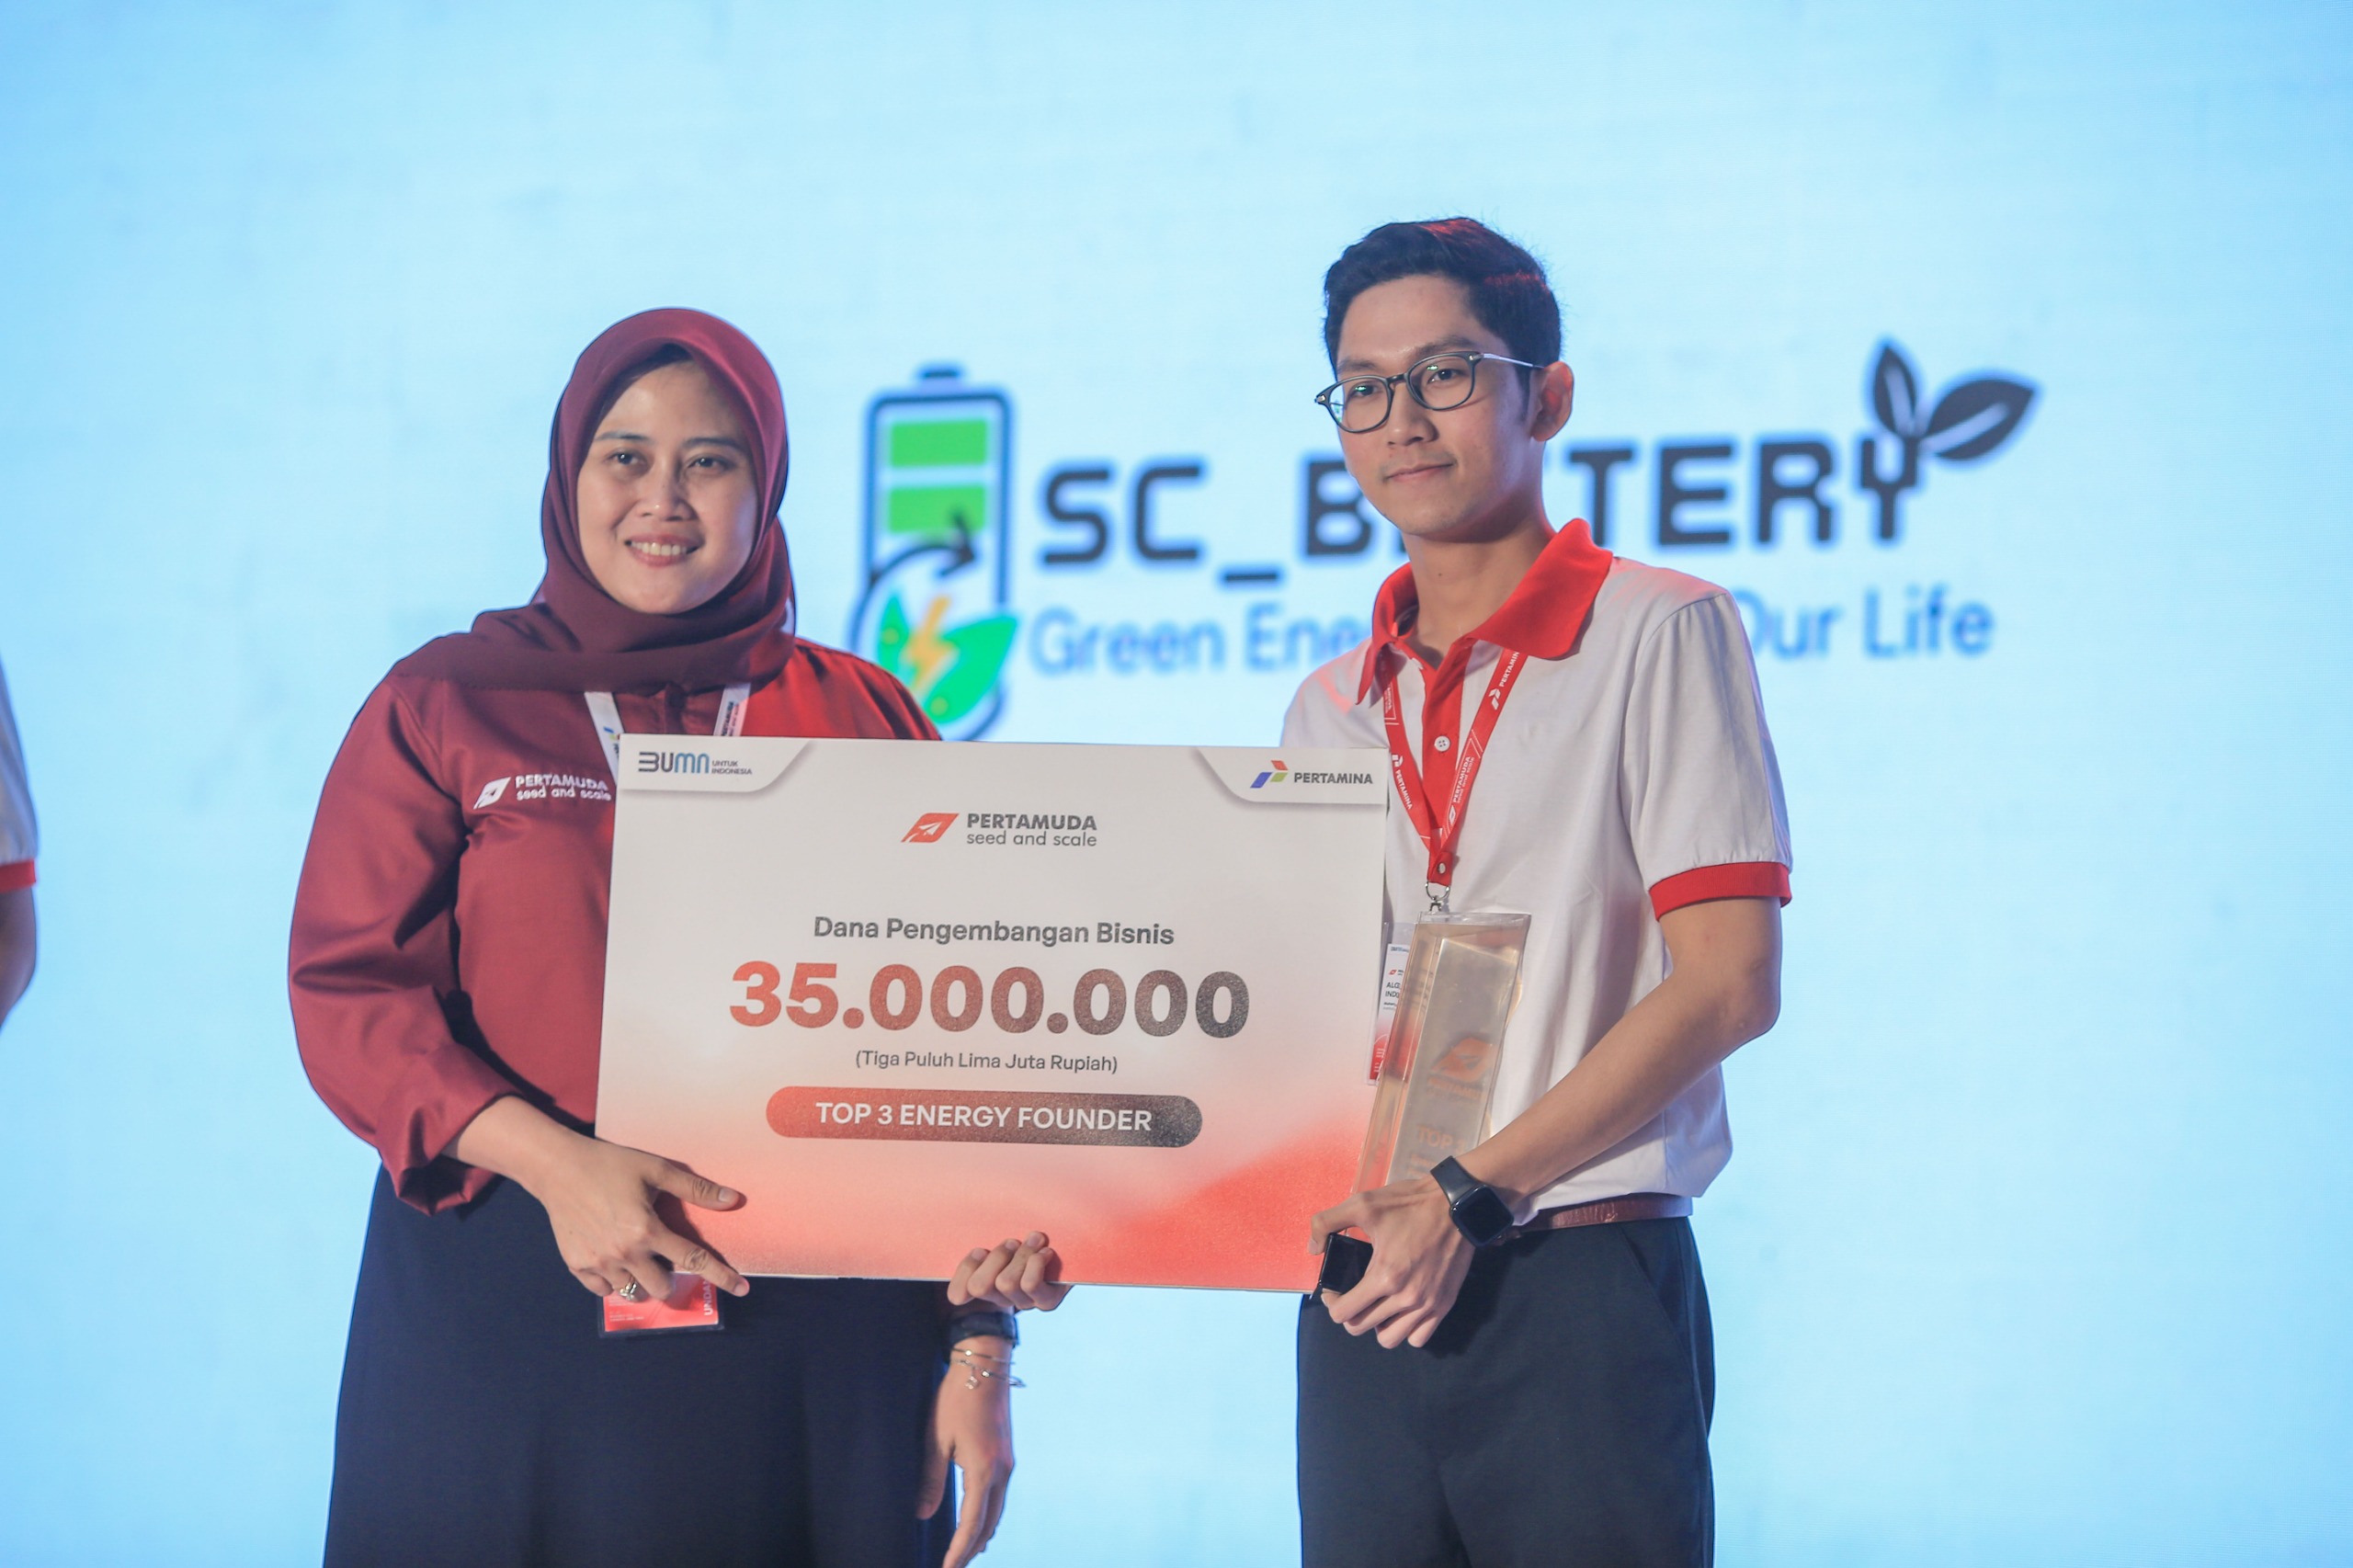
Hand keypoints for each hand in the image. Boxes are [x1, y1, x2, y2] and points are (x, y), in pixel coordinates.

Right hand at [531, 1132, 750, 1301]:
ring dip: (642, 1281)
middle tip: (664, 1259)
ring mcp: (598, 1263)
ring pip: (632, 1291)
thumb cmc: (609, 1165)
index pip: (693, 1261)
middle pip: (662, 1287)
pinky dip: (614, 1281)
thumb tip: (732, 1200)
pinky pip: (603, 1290)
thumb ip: (695, 1189)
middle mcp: (624, 1252)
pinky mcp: (576, 1265)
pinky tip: (614, 1260)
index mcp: (647, 1230)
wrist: (558, 1168)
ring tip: (638, 1258)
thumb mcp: (656, 1169)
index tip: (742, 1289)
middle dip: (671, 1279)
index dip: (721, 1276)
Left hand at [918, 1336, 1015, 1567]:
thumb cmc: (956, 1399)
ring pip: (997, 1510)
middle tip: (955, 1567)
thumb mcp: (936, 1439)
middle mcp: (1002, 1472)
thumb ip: (931, 1480)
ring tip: (968, 1552)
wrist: (984, 1366)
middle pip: (989, 1523)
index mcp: (984, 1471)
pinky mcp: (1007, 1454)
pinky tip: (981, 1520)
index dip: (959, 1550)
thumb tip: (922, 1514)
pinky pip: (1000, 1496)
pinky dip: (989, 1515)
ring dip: (983, 1533)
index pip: (972, 1524)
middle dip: (972, 1548)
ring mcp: (1008, 1463)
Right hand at [948, 1232, 1069, 1311]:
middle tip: (1013, 1243)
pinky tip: (1046, 1252)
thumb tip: (977, 1250)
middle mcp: (1003, 1300)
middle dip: (996, 1258)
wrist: (1076, 1245)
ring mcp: (1025, 1303)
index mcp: (986, 1286)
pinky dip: (1035, 1263)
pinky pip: (1030, 1284)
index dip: (967, 1269)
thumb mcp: (1006, 1237)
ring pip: (1006, 1282)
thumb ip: (986, 1244)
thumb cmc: (1033, 1236)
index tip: (981, 1249)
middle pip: (980, 1287)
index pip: (957, 1294)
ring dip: (1020, 1255)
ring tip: (1034, 1241)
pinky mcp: (1047, 1302)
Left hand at [1308, 1176, 1474, 1348]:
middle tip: (1353, 1295)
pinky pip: (1418, 1338)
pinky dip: (1406, 1330)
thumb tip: (1313, 1249)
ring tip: (1377, 1304)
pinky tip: (1401, 1310)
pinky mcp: (1443, 1305)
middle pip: (1361, 1328)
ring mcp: (1427, 1305)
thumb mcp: (1362, 1203)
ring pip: (1389, 1339)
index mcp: (1384, 1276)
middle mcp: (1405, 1298)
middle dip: (1350, 1314)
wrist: (1456, 1205)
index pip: (1344, 1314)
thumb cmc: (1409, 1204)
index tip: (1334, 1291)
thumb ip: (1327, 1222)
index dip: (1332, 1303)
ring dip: (1377, 1325)